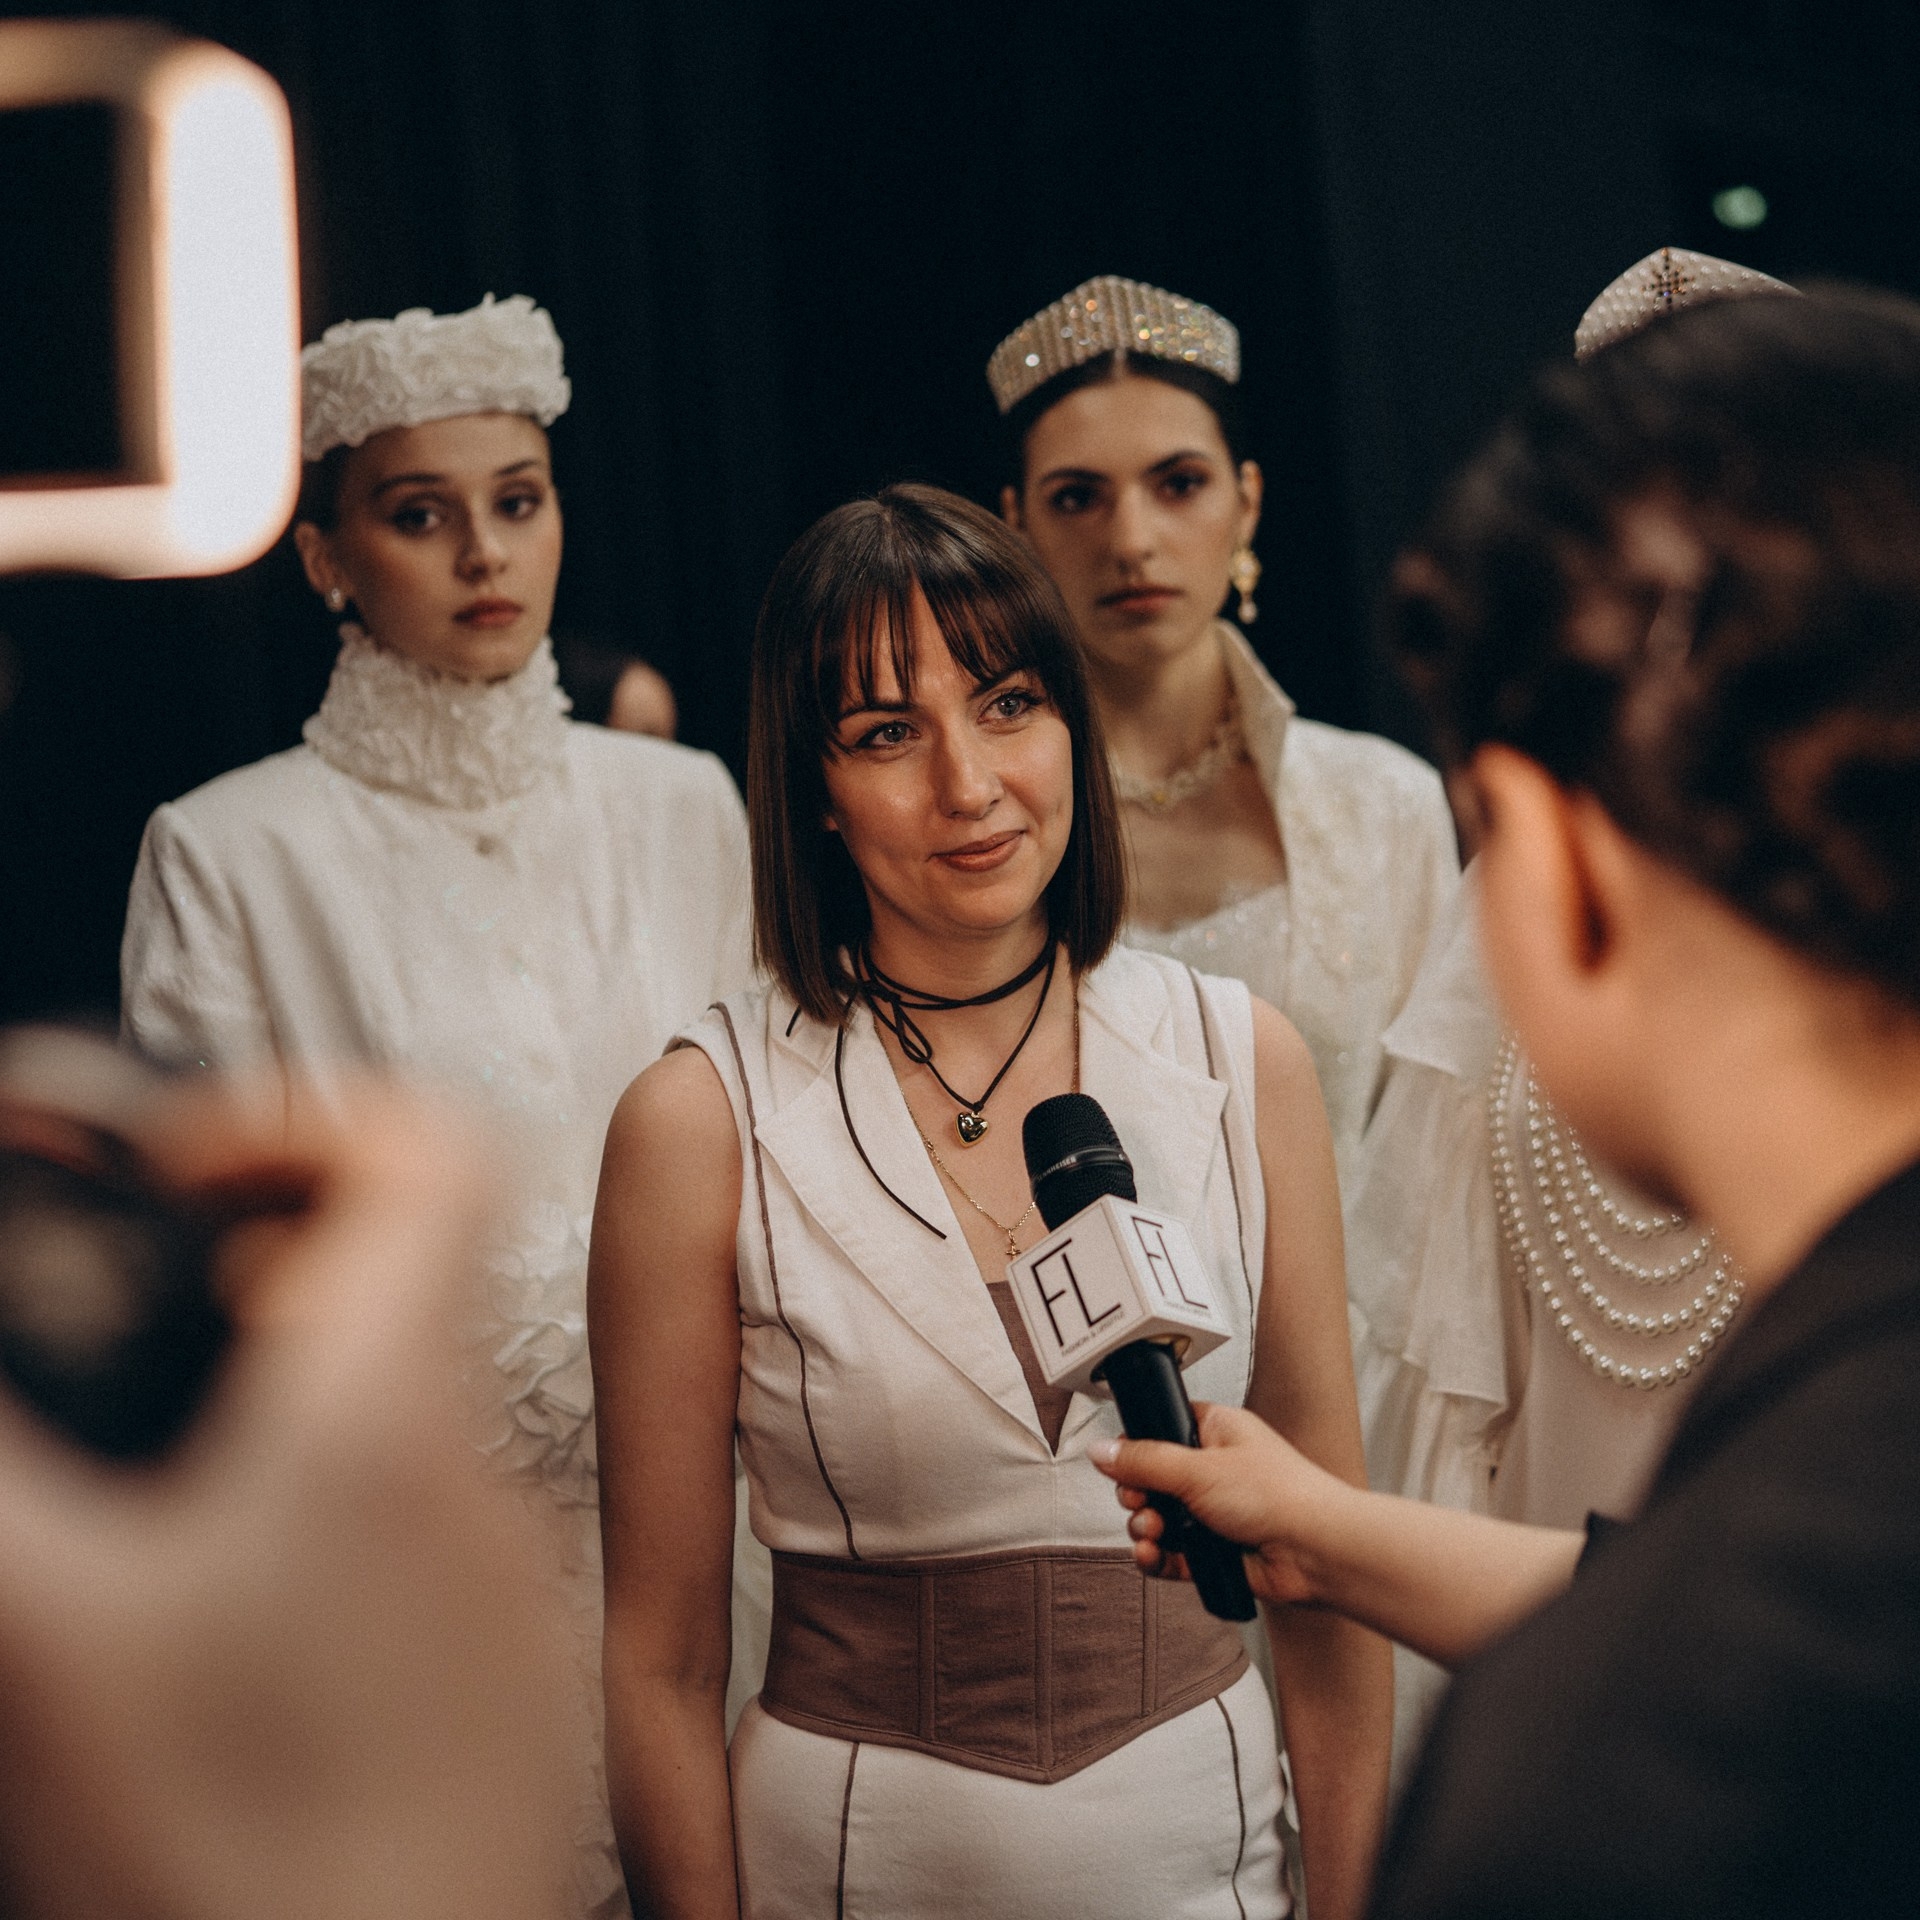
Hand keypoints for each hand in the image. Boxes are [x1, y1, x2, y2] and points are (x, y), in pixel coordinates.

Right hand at [0, 1075, 573, 1919]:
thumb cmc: (237, 1863)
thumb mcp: (44, 1636)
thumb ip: (5, 1457)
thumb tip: (6, 1363)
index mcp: (388, 1415)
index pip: (432, 1151)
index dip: (304, 1115)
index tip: (185, 1173)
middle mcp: (484, 1473)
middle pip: (405, 1278)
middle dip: (258, 1270)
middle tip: (149, 1325)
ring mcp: (513, 1575)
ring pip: (414, 1404)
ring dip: (290, 1395)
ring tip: (162, 1479)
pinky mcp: (513, 1670)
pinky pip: (427, 1525)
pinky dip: (331, 1510)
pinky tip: (230, 1617)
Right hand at [1090, 1400, 1348, 1607]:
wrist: (1318, 1551)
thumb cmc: (1277, 1494)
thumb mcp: (1197, 1468)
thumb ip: (1143, 1461)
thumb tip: (1100, 1450)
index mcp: (1216, 1432)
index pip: (1162, 1428)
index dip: (1137, 1447)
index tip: (1123, 1464)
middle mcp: (1215, 1469)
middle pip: (1153, 1480)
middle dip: (1137, 1496)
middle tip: (1139, 1504)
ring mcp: (1216, 1512)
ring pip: (1161, 1520)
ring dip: (1145, 1530)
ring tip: (1151, 1535)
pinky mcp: (1217, 1551)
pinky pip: (1174, 1556)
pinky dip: (1158, 1559)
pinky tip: (1151, 1558)